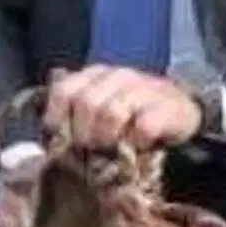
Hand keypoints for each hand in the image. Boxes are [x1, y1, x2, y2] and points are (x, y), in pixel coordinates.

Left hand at [45, 66, 201, 153]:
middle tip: (91, 151)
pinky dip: (136, 143)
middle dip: (84, 134)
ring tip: (112, 151)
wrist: (181, 111)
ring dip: (108, 139)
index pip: (63, 91)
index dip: (57, 119)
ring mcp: (143, 89)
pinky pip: (143, 128)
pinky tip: (137, 148)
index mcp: (95, 75)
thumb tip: (44, 141)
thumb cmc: (132, 115)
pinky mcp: (166, 109)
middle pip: (86, 104)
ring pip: (111, 114)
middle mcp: (117, 77)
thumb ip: (72, 116)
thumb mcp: (100, 108)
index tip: (61, 141)